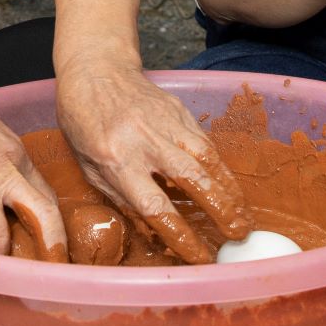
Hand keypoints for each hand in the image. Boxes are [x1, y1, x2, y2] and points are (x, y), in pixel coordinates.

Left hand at [56, 61, 251, 264]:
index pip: (155, 206)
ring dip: (230, 190)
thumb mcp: (89, 166)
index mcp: (116, 161)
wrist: (95, 70)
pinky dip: (221, 167)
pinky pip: (205, 142)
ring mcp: (165, 123)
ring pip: (207, 158)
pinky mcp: (179, 110)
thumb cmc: (83, 122)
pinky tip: (230, 186)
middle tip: (239, 234)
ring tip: (243, 215)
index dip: (181, 235)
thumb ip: (121, 196)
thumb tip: (154, 229)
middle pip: (192, 179)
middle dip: (220, 210)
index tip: (200, 255)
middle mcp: (145, 142)